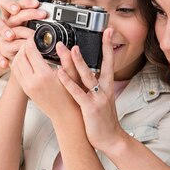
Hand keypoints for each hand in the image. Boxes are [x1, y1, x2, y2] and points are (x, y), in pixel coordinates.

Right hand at [0, 0, 48, 69]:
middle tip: (35, 16)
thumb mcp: (25, 21)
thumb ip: (32, 6)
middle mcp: (3, 20)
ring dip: (4, 30)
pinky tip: (5, 62)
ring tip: (11, 36)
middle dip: (21, 13)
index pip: (12, 1)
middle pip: (7, 11)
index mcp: (10, 13)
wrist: (3, 53)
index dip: (23, 1)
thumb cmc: (17, 34)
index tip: (36, 3)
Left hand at [11, 37, 78, 118]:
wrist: (65, 114)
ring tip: (28, 49)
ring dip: (19, 54)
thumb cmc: (71, 96)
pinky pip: (16, 74)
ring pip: (15, 65)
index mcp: (44, 76)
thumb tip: (60, 44)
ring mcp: (27, 87)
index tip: (35, 37)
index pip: (31, 52)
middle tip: (30, 41)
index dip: (31, 41)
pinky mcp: (26, 91)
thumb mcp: (73, 74)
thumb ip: (67, 57)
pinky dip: (18, 64)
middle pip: (20, 57)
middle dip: (24, 46)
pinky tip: (25, 61)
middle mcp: (32, 82)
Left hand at [57, 29, 124, 151]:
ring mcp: (98, 98)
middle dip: (102, 47)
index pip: (109, 62)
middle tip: (101, 30)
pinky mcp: (90, 108)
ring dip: (79, 61)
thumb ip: (95, 86)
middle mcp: (105, 89)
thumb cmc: (102, 120)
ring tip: (71, 48)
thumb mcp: (102, 99)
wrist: (110, 139)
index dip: (108, 46)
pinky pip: (78, 93)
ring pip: (88, 76)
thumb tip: (86, 74)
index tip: (108, 31)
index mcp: (107, 86)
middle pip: (104, 64)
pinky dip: (68, 82)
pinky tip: (59, 73)